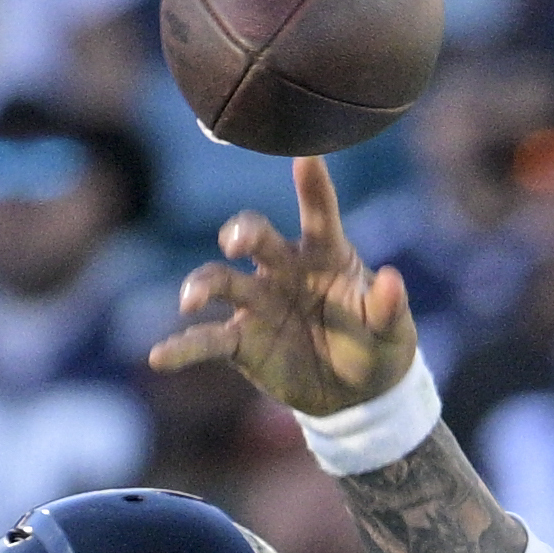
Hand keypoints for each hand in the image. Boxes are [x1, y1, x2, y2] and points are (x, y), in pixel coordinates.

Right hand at [148, 156, 417, 415]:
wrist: (356, 395)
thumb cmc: (376, 346)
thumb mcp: (393, 331)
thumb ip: (389, 307)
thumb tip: (394, 280)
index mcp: (325, 254)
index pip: (318, 213)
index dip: (312, 185)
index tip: (306, 157)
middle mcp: (283, 269)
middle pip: (256, 237)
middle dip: (242, 232)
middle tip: (235, 242)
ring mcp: (257, 302)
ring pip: (221, 282)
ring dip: (202, 285)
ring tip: (191, 301)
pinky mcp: (242, 341)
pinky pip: (208, 340)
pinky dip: (182, 348)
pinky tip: (159, 357)